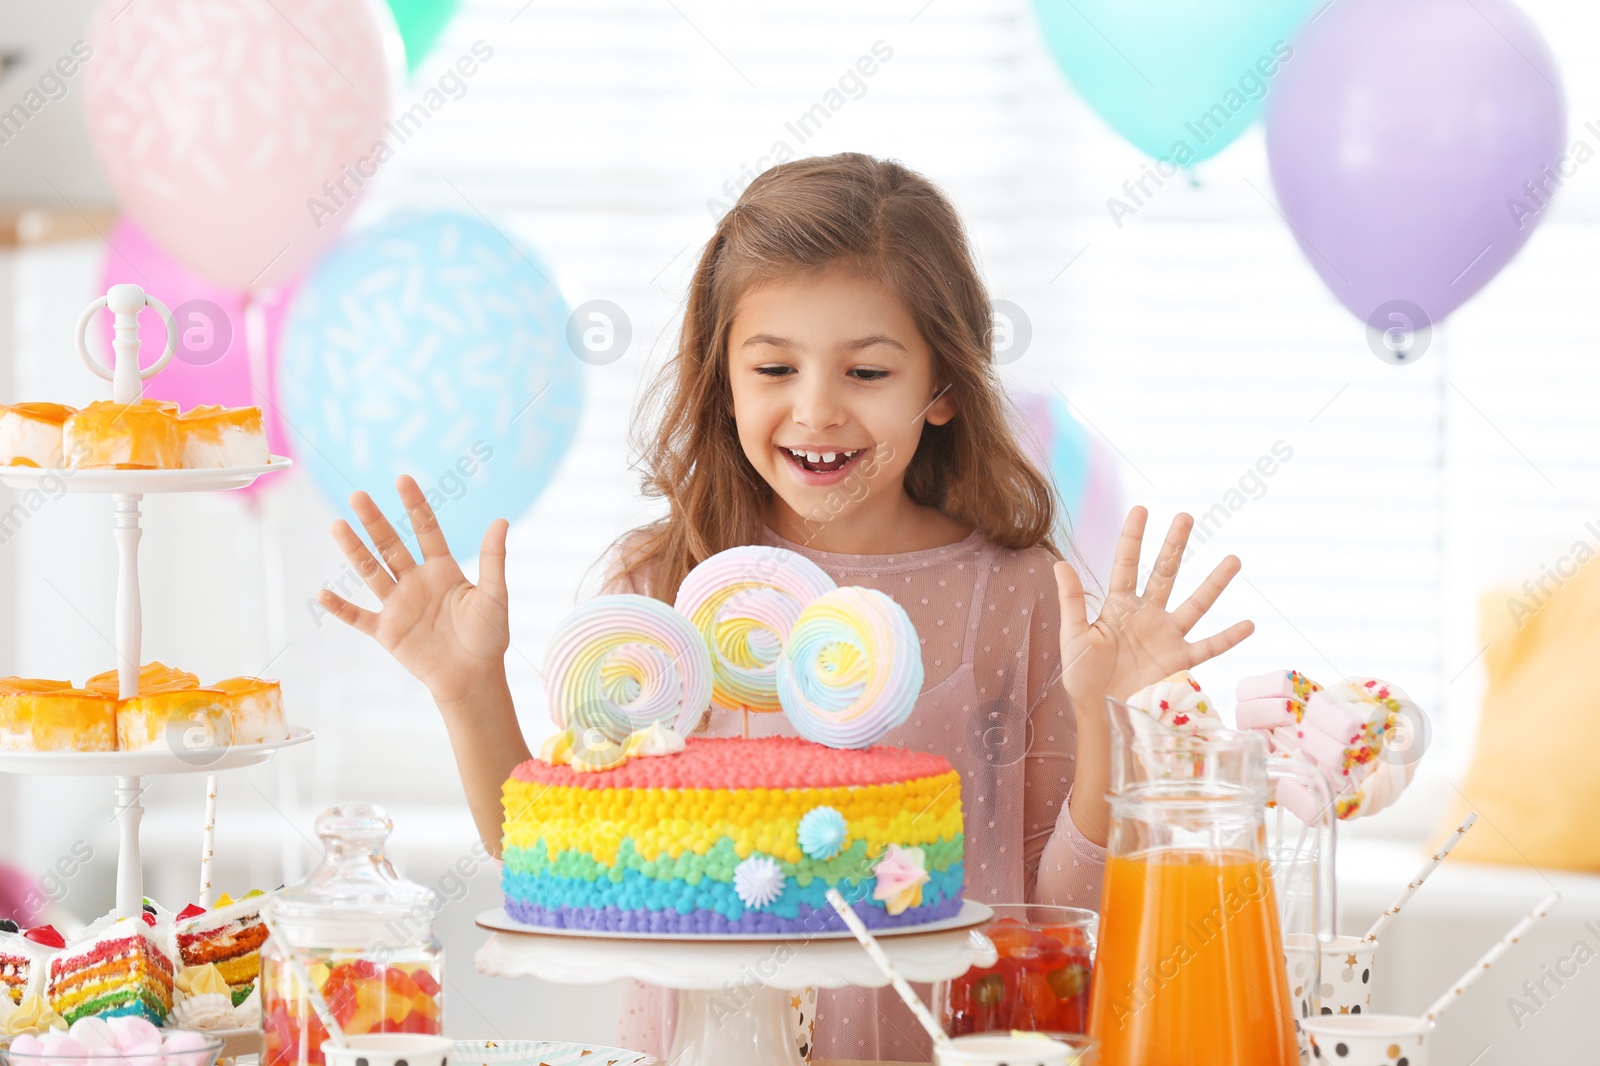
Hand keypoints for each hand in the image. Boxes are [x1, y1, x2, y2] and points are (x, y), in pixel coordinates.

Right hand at [317, 476, 510, 703]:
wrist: (474, 676)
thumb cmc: (488, 635)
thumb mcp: (494, 594)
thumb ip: (493, 559)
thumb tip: (500, 520)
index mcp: (442, 570)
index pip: (425, 529)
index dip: (414, 505)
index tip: (402, 479)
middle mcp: (415, 581)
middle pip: (390, 545)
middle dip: (375, 521)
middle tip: (357, 495)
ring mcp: (398, 605)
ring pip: (371, 573)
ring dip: (354, 551)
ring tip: (337, 525)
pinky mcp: (386, 631)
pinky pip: (358, 617)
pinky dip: (340, 608)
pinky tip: (322, 594)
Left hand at [1054, 506, 1253, 706]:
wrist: (1099, 711)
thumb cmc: (1082, 674)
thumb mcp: (1073, 636)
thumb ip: (1071, 601)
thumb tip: (1061, 564)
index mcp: (1118, 606)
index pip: (1127, 564)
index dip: (1133, 538)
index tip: (1141, 509)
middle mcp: (1147, 615)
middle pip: (1164, 574)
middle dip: (1174, 546)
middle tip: (1186, 516)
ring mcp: (1167, 636)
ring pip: (1195, 604)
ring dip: (1214, 583)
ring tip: (1234, 559)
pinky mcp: (1179, 661)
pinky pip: (1208, 647)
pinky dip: (1228, 638)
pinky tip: (1249, 624)